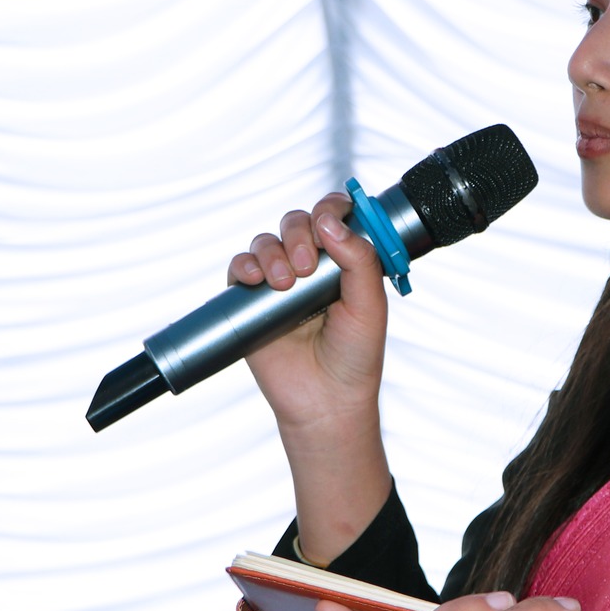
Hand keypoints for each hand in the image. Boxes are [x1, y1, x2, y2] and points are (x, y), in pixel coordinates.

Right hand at [228, 196, 395, 563]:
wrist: (325, 401)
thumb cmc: (354, 357)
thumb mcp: (370, 305)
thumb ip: (359, 259)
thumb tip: (331, 222)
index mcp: (344, 261)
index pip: (334, 217)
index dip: (330, 209)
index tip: (330, 220)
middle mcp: (311, 266)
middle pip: (296, 222)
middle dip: (299, 234)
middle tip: (306, 265)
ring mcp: (279, 282)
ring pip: (266, 241)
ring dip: (272, 252)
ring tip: (283, 281)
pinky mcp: (251, 301)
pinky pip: (240, 268)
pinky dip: (244, 265)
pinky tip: (255, 279)